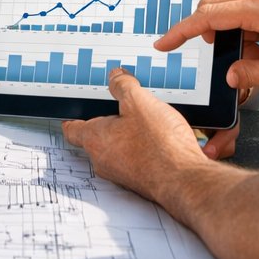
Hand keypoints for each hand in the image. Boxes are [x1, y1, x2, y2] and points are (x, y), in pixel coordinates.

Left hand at [61, 69, 215, 200]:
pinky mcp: (141, 180)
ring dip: (128, 135)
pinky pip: (135, 159)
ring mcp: (122, 173)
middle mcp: (104, 160)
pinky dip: (143, 148)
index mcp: (96, 139)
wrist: (186, 181)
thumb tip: (115, 76)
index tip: (76, 108)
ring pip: (117, 148)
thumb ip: (123, 86)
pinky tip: (161, 138)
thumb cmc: (160, 146)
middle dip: (108, 121)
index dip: (73, 116)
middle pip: (96, 137)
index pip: (72, 129)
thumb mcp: (140, 102)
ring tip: (147, 119)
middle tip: (122, 104)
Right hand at [156, 0, 258, 91]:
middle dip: (205, 32)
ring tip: (251, 61)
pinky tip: (258, 51)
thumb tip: (231, 75)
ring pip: (232, 8)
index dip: (182, 30)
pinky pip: (249, 9)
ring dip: (230, 34)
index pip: (209, 16)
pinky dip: (244, 29)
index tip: (165, 42)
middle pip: (216, 5)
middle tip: (207, 56)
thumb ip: (248, 74)